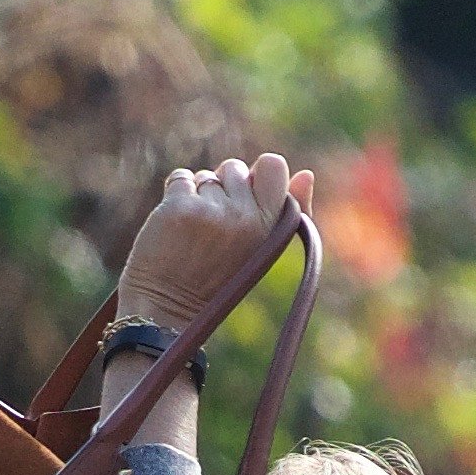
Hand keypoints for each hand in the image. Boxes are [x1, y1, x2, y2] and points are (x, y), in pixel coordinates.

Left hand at [119, 152, 316, 330]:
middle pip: (236, 167)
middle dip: (224, 187)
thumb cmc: (218, 280)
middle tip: (215, 226)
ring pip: (207, 175)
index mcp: (269, 227)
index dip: (256, 176)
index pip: (273, 165)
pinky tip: (176, 223)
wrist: (169, 310)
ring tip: (196, 230)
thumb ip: (287, 211)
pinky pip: (180, 177)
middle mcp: (244, 217)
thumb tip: (306, 174)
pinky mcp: (180, 207)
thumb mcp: (262, 249)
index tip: (244, 200)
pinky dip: (176, 194)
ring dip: (199, 194)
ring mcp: (212, 212)